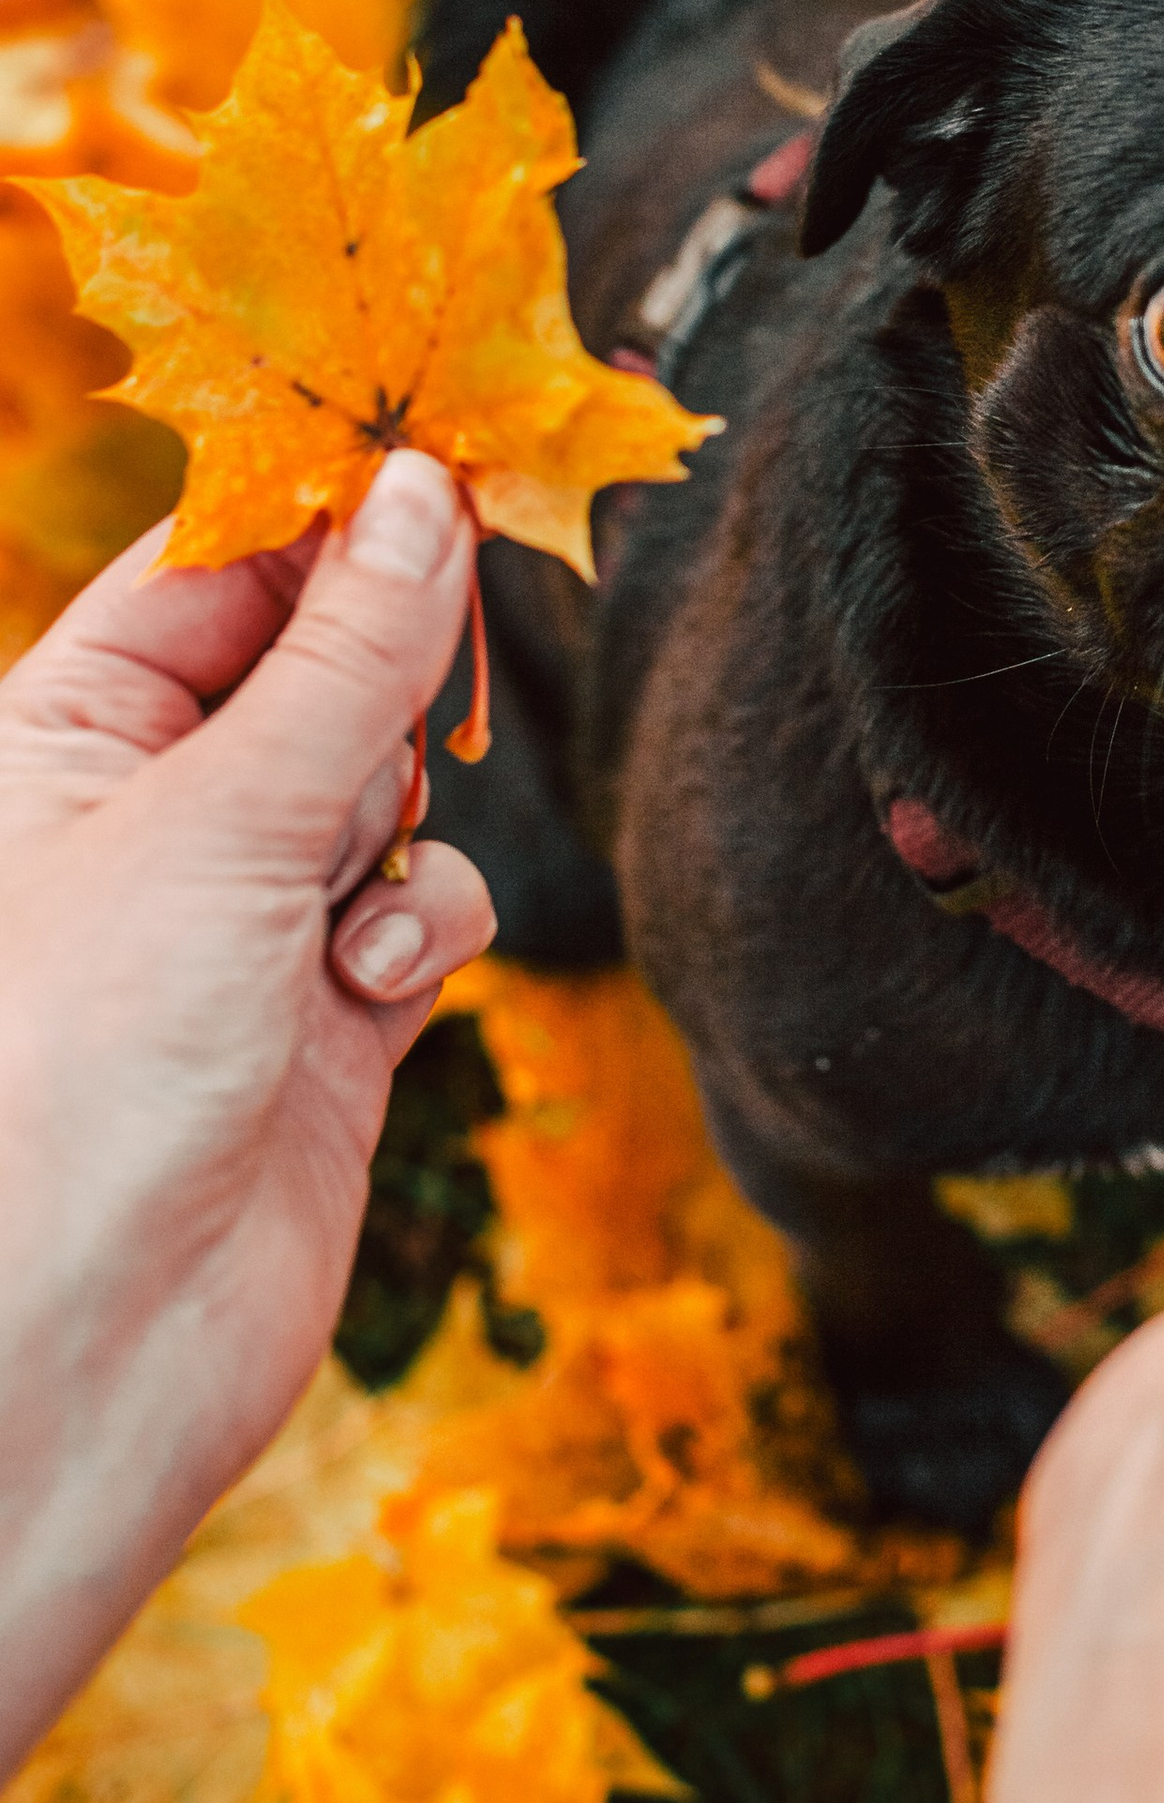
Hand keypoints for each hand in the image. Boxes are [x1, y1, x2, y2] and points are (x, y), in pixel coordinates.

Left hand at [0, 451, 490, 1774]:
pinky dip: (418, 926)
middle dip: (391, 661)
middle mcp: (145, 809)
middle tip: (464, 628)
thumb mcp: (216, 824)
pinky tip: (368, 988)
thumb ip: (345, 656)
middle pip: (317, 658)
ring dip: (397, 819)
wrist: (78, 1358)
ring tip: (351, 892)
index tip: (448, 445)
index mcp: (59, 733)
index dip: (330, 507)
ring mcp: (239, 910)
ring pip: (385, 777)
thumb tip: (423, 492)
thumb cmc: (74, 1076)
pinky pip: (419, 901)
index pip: (215, 564)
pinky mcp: (325, 1009)